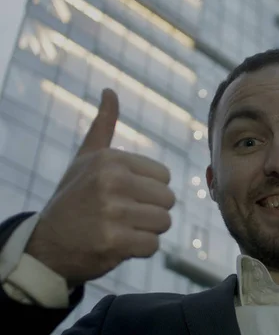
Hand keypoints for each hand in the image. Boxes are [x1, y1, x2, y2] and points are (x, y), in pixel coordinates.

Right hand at [25, 90, 175, 286]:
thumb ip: (104, 126)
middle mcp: (111, 181)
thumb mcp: (86, 159)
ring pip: (164, 222)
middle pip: (168, 200)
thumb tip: (110, 91)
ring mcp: (112, 212)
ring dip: (146, 231)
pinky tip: (116, 245)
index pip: (164, 177)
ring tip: (119, 229)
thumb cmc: (74, 199)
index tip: (122, 196)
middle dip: (150, 212)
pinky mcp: (114, 242)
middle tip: (121, 216)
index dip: (148, 191)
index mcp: (110, 159)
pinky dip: (139, 250)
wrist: (46, 245)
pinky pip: (153, 246)